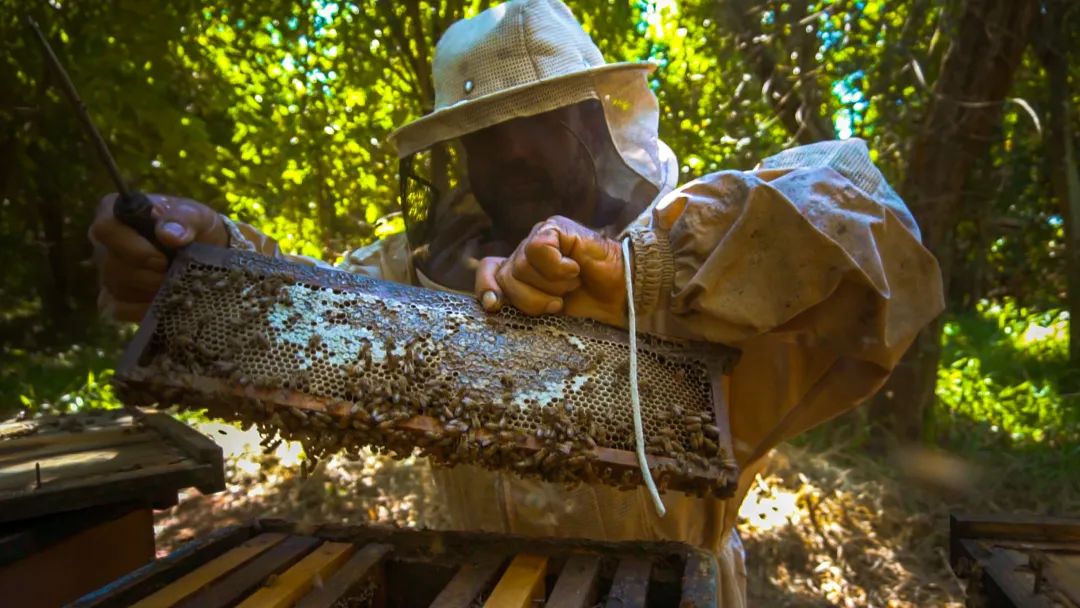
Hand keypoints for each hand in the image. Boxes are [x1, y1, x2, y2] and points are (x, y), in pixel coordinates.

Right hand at [89, 193, 227, 321]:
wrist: (208, 256)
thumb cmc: (196, 229)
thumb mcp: (198, 216)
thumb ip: (185, 219)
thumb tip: (168, 234)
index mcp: (117, 213)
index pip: (106, 229)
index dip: (133, 248)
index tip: (162, 260)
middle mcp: (105, 243)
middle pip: (111, 264)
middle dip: (148, 275)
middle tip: (174, 276)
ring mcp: (106, 273)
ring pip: (117, 288)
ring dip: (150, 292)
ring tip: (176, 285)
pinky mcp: (112, 300)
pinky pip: (119, 309)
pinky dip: (146, 309)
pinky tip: (167, 303)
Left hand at [475, 215, 626, 326]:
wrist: (622, 293)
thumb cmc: (588, 303)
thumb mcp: (548, 310)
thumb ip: (521, 304)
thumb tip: (491, 304)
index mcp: (522, 271)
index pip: (488, 270)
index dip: (486, 288)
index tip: (495, 306)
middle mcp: (527, 251)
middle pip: (506, 276)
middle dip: (531, 299)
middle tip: (558, 302)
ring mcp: (541, 236)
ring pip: (522, 265)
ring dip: (550, 285)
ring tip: (572, 285)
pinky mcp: (555, 228)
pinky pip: (539, 249)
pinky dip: (557, 267)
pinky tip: (576, 269)